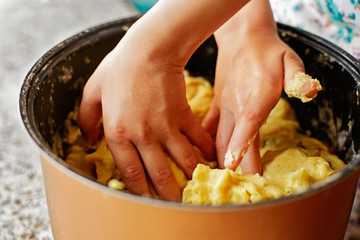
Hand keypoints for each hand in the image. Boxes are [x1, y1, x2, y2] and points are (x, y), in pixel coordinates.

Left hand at [77, 25, 214, 199]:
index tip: (147, 202)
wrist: (150, 49)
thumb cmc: (119, 69)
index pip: (131, 172)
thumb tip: (90, 141)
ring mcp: (167, 127)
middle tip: (174, 204)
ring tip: (194, 188)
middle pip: (159, 174)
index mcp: (118, 133)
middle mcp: (144, 135)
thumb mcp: (92, 92)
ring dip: (189, 177)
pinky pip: (198, 138)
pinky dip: (206, 150)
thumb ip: (86, 119)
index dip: (140, 192)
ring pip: (182, 161)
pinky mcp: (184, 116)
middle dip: (168, 195)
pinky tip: (211, 159)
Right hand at [202, 0, 316, 172]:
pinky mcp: (216, 105)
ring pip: (215, 139)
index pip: (248, 128)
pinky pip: (206, 129)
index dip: (243, 152)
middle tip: (239, 190)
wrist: (242, 38)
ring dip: (219, 161)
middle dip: (235, 167)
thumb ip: (299, 77)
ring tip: (221, 182)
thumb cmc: (269, 52)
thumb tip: (311, 92)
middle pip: (230, 141)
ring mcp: (222, 106)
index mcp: (255, 97)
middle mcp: (235, 105)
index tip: (241, 173)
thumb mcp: (291, 59)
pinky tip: (205, 160)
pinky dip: (205, 146)